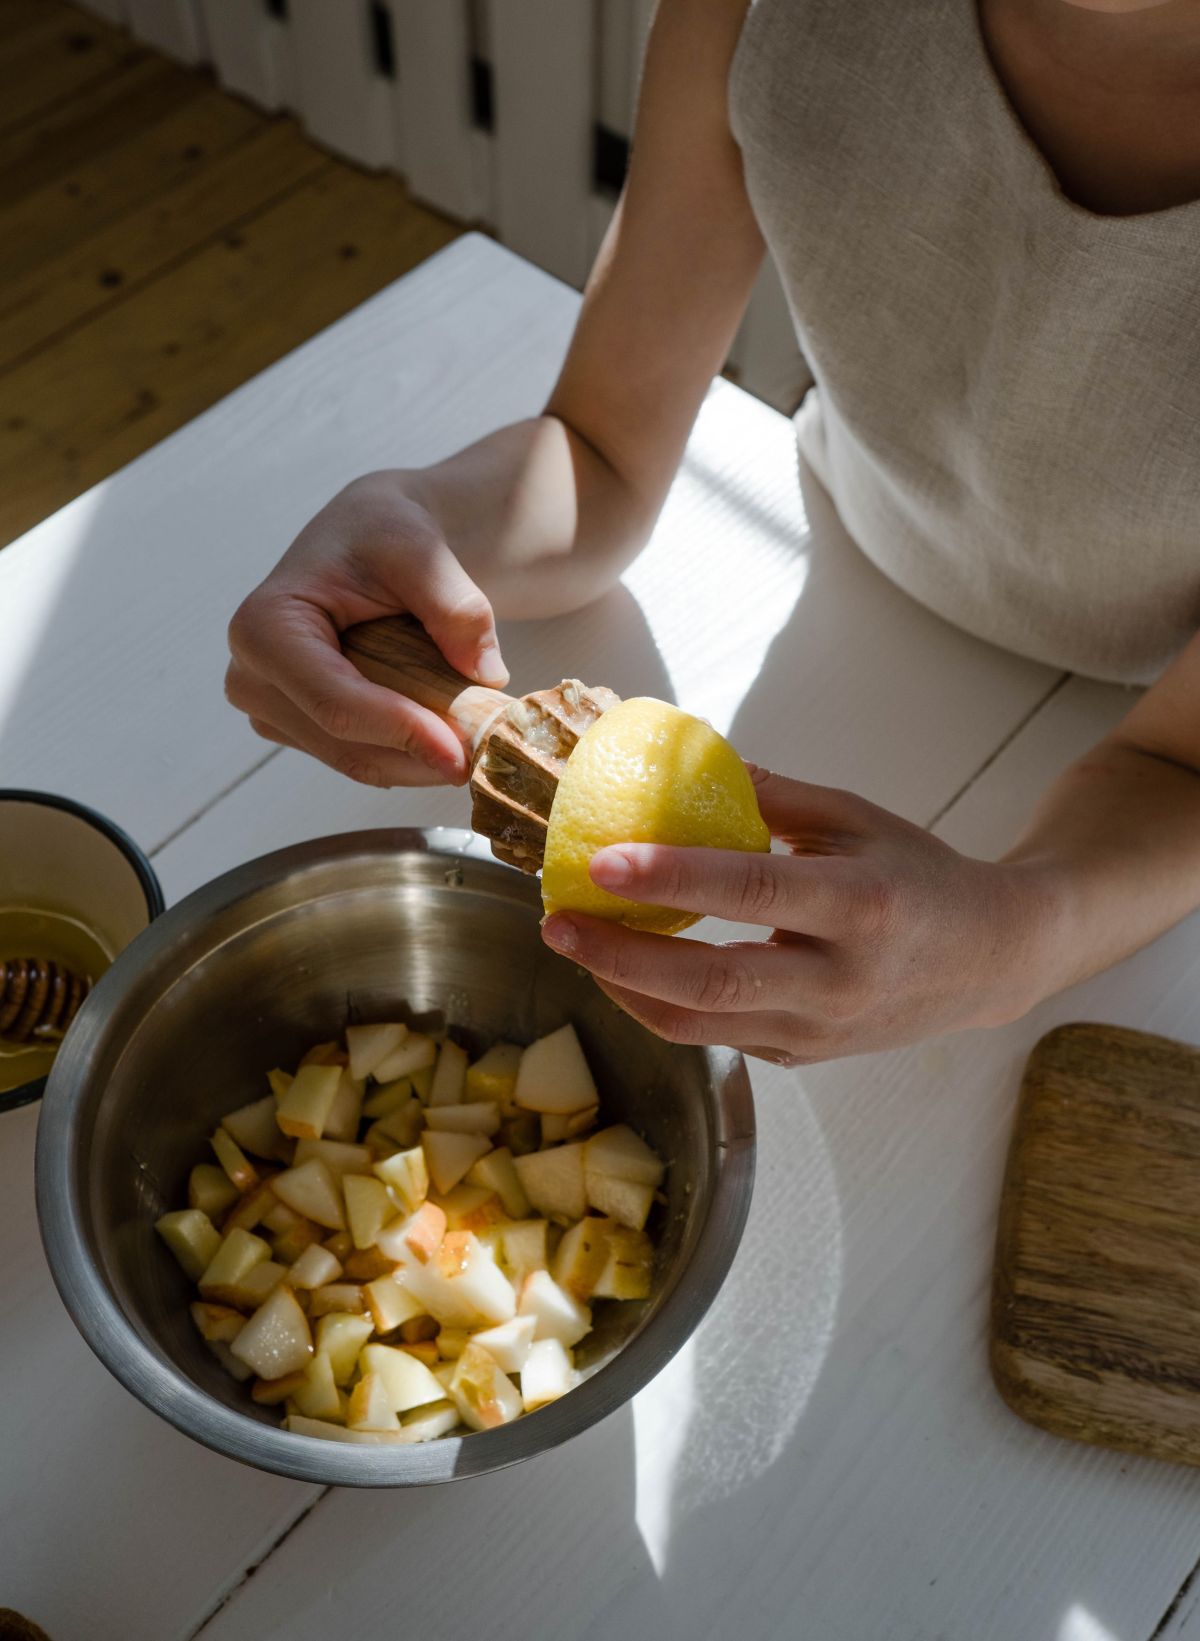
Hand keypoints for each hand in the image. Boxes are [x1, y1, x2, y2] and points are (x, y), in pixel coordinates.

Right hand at [226, 472, 507, 786]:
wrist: (369, 540)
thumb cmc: (385, 534)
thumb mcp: (423, 552)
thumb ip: (456, 608)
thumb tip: (486, 673)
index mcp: (265, 627)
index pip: (335, 702)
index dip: (400, 733)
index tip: (462, 753)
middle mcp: (251, 677)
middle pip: (344, 743)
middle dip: (418, 757)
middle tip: (488, 755)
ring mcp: (270, 710)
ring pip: (355, 762)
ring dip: (419, 763)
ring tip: (477, 745)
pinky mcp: (297, 729)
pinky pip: (360, 759)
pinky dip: (409, 757)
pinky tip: (450, 739)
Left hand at [540, 770, 1060, 1063]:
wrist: (991, 959)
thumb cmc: (920, 875)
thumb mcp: (858, 818)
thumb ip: (773, 797)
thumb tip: (682, 762)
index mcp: (861, 906)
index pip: (751, 893)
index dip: (670, 880)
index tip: (601, 861)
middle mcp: (840, 980)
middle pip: (710, 983)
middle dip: (620, 957)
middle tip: (558, 922)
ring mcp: (821, 1029)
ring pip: (700, 1026)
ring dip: (625, 988)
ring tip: (576, 946)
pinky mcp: (803, 1056)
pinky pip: (717, 1039)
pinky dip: (661, 1007)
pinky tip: (625, 970)